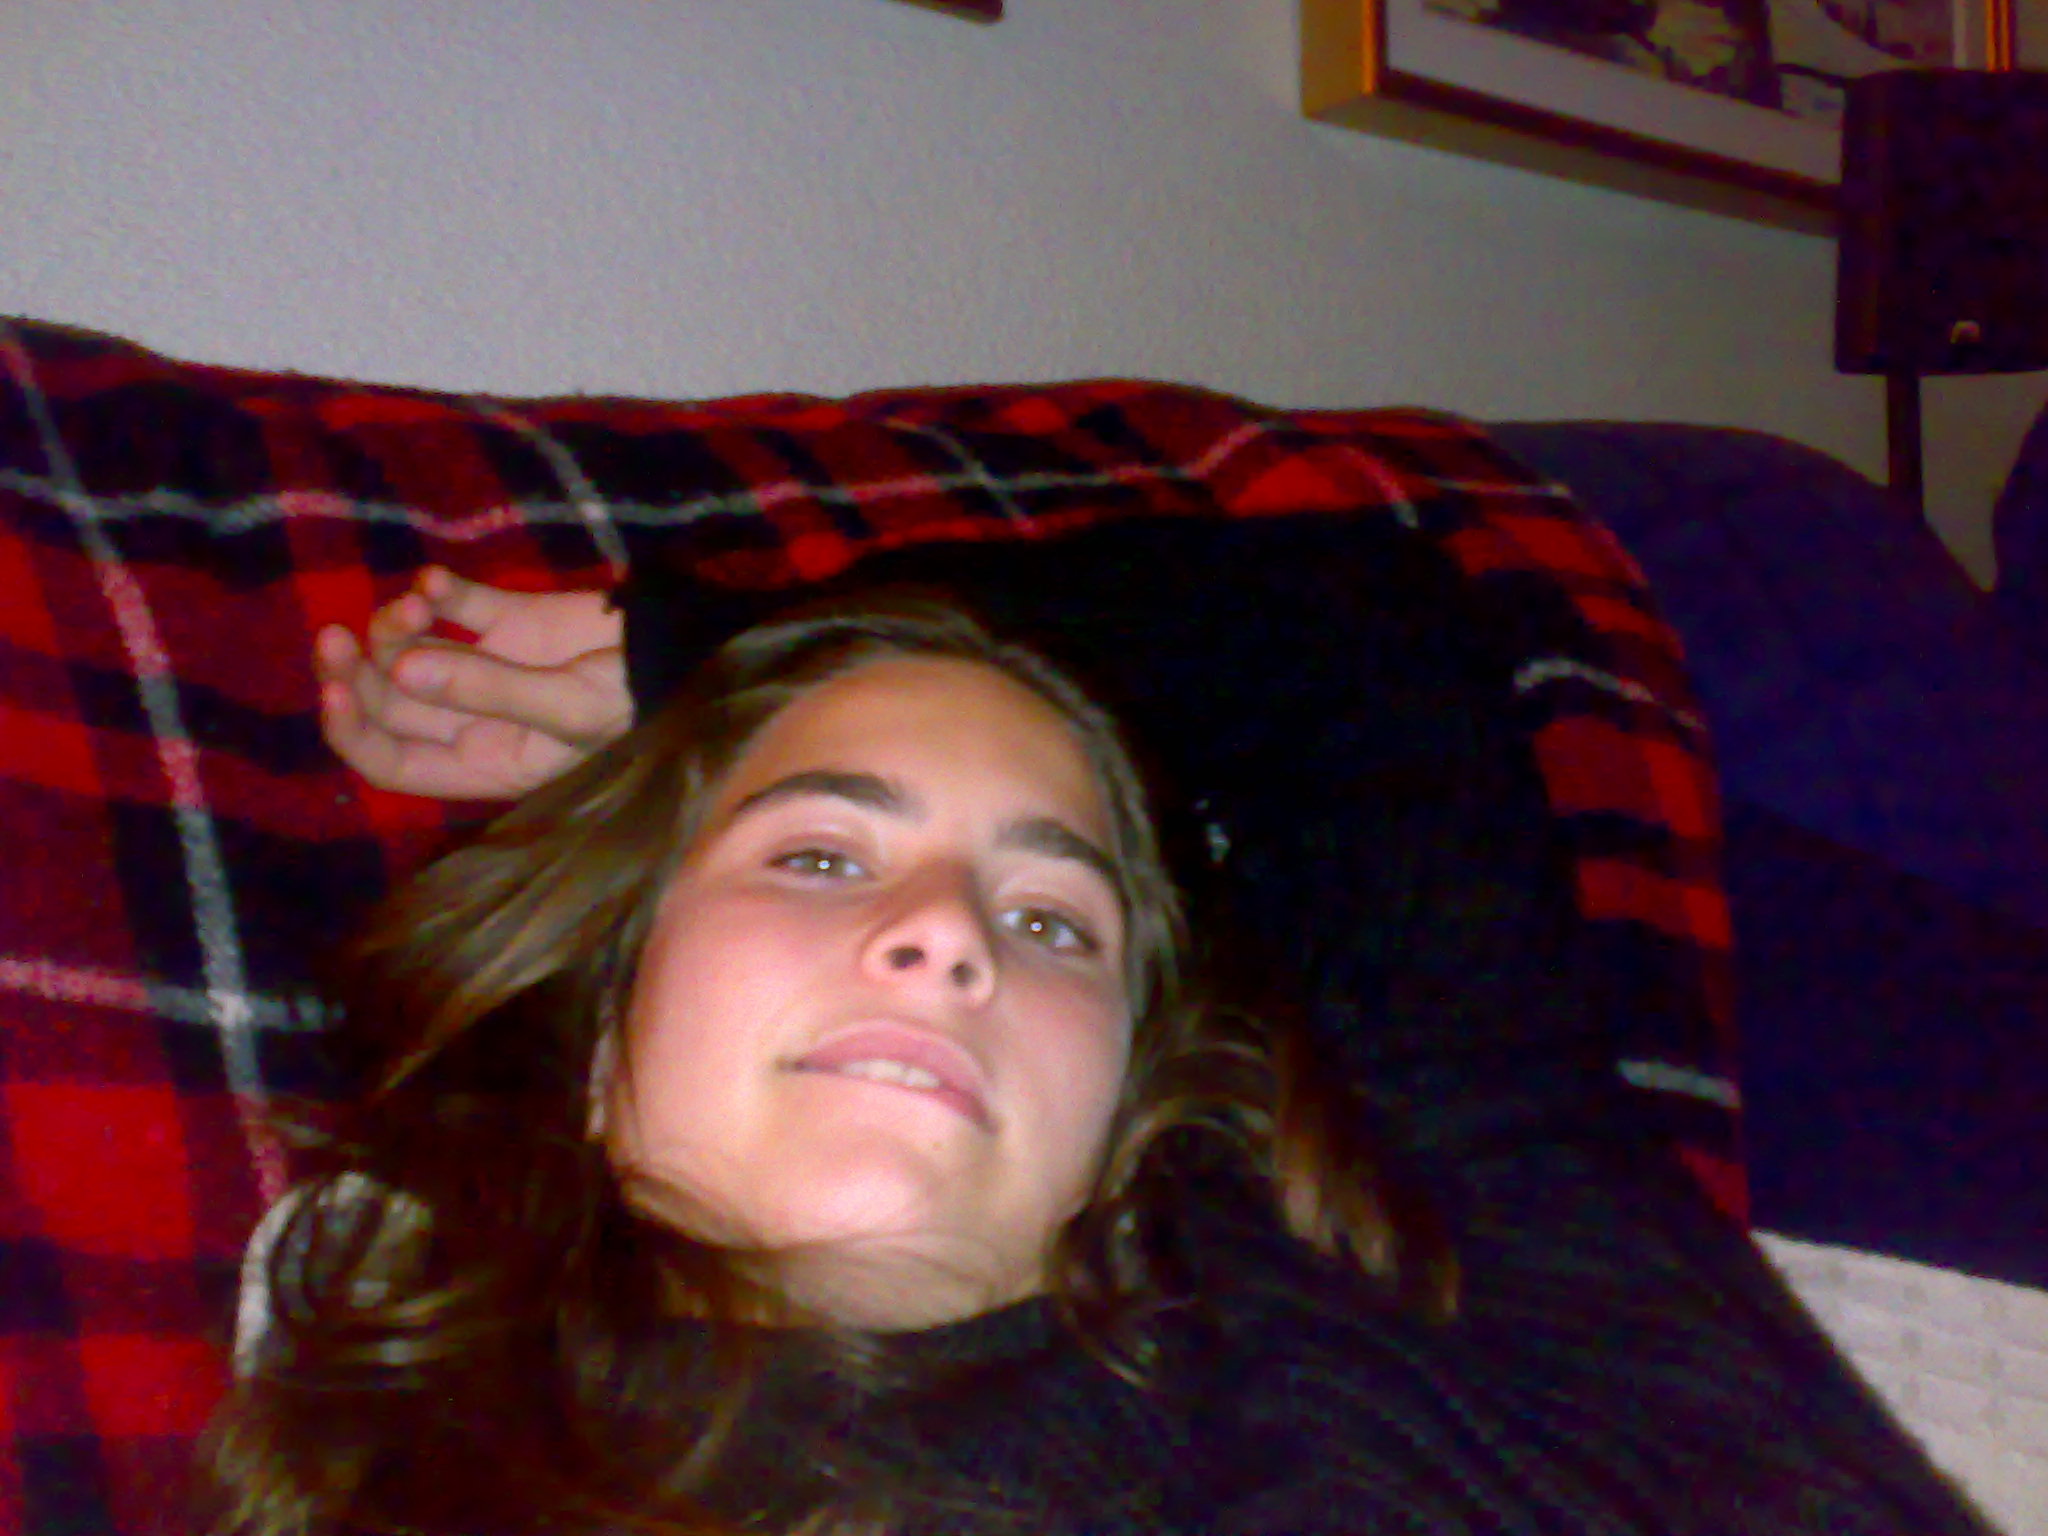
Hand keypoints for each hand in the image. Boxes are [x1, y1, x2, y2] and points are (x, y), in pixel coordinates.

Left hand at [316, 567, 631, 799]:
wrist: (690, 651)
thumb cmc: (638, 701)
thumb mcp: (568, 708)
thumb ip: (485, 688)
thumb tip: (404, 667)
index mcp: (484, 762)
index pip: (393, 762)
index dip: (353, 732)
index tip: (333, 688)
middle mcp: (474, 720)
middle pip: (387, 701)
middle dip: (354, 670)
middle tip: (336, 635)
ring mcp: (487, 666)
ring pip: (408, 649)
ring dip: (396, 624)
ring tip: (421, 604)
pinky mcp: (507, 620)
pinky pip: (454, 606)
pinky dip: (436, 592)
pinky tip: (437, 583)